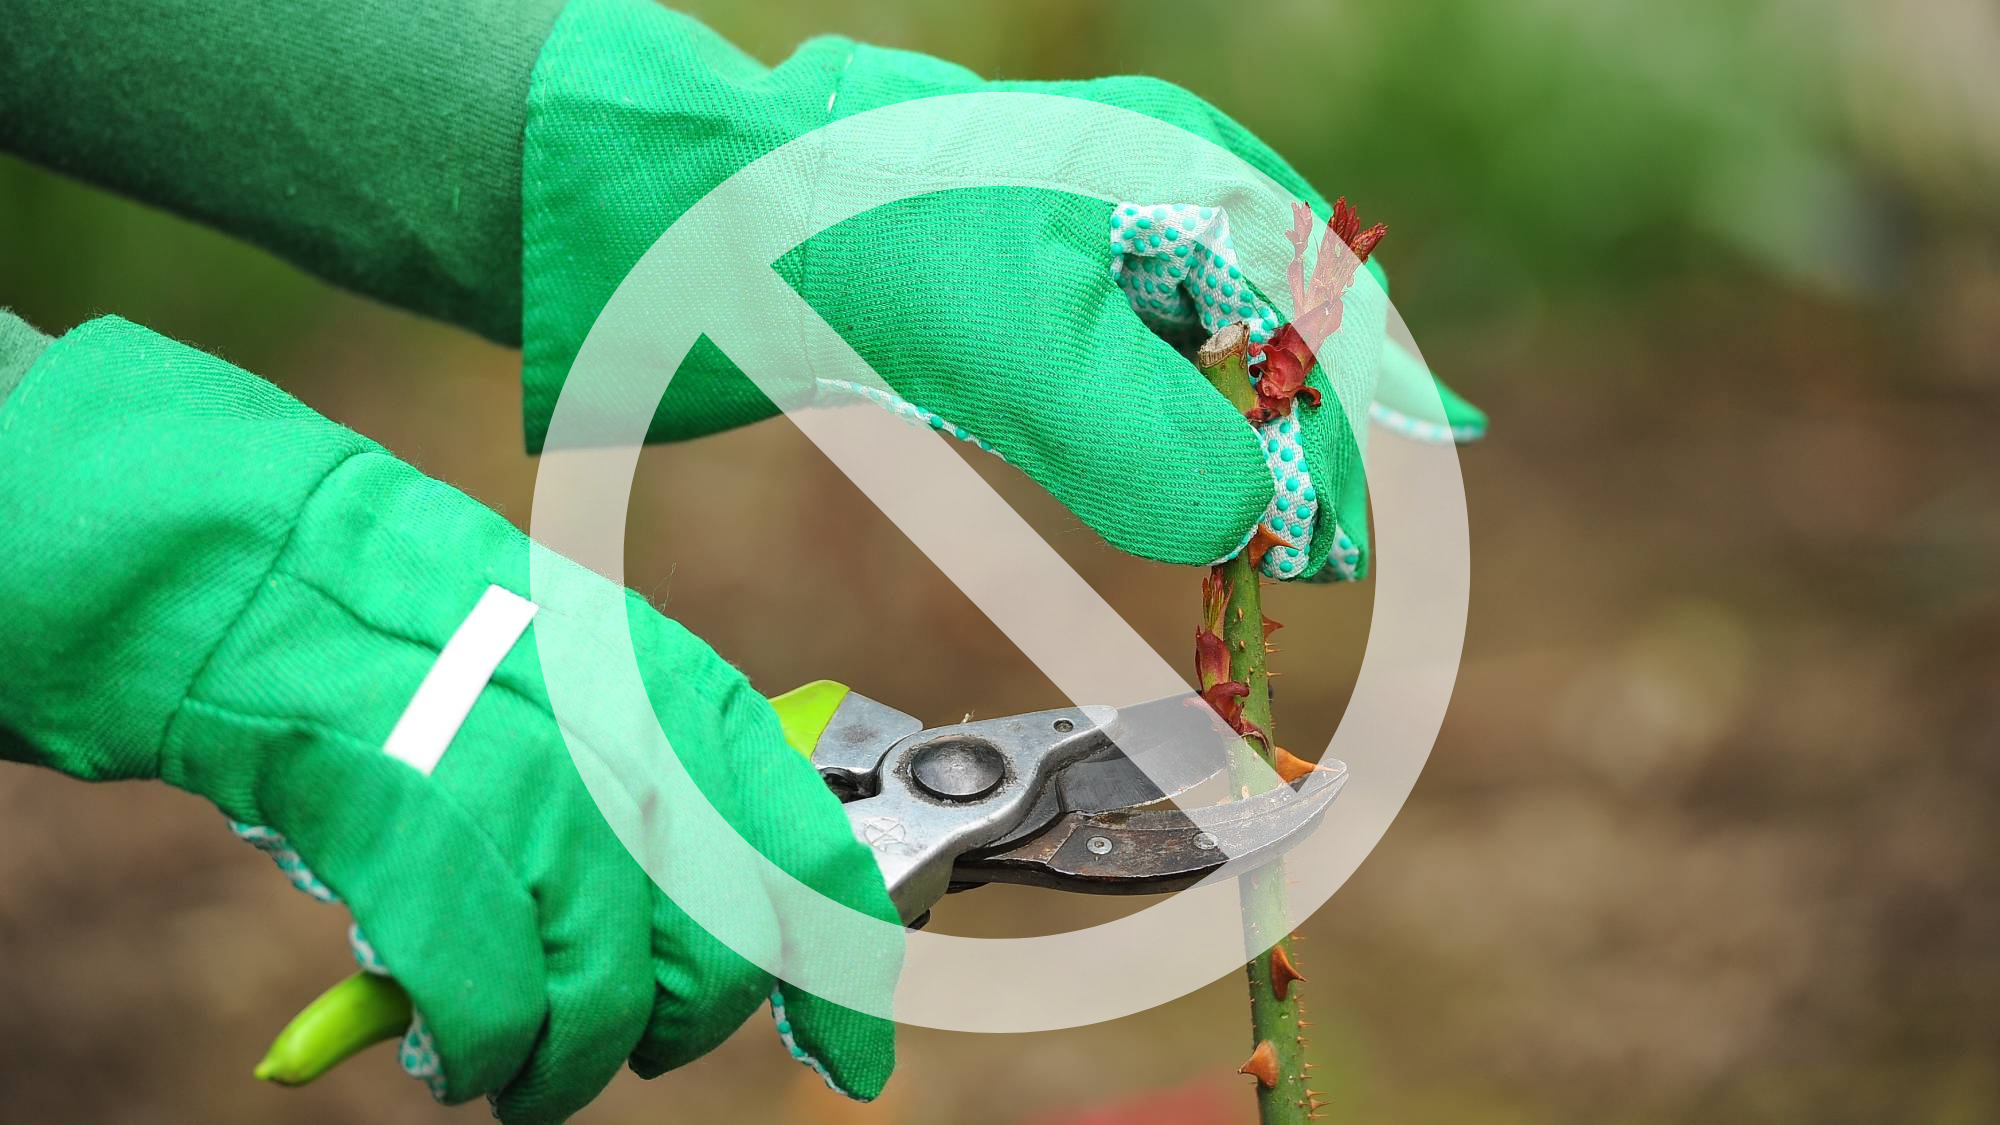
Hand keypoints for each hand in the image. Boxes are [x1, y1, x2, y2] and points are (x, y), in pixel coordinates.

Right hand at [0, 317, 898, 1121]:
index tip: (853, 1051)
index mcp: (652, 663)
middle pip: (714, 917)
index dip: (835, 954)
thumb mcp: (555, 666)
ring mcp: (492, 742)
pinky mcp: (377, 792)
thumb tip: (723, 899)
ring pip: (605, 967)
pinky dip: (479, 1042)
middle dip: (689, 1015)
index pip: (793, 821)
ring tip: (518, 1072)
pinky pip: (481, 978)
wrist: (223, 552)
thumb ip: (641, 766)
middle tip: (625, 1044)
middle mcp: (598, 699)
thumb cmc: (386, 622)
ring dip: (569, 1057)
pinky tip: (449, 1054)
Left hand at [520, 0, 1479, 581]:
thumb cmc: (857, 243)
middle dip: (1310, 449)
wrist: (685, 209)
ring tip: (1270, 549)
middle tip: (1322, 559)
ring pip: (1203, 370)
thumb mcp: (1022, 346)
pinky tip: (1168, 500)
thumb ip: (1151, 440)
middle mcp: (1151, 199)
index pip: (1328, 308)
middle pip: (1278, 336)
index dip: (1372, 418)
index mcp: (1181, 171)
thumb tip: (1250, 525)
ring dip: (1234, 461)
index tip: (1398, 510)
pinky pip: (1126, 388)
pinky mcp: (1020, 305)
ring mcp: (1084, 250)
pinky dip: (1157, 453)